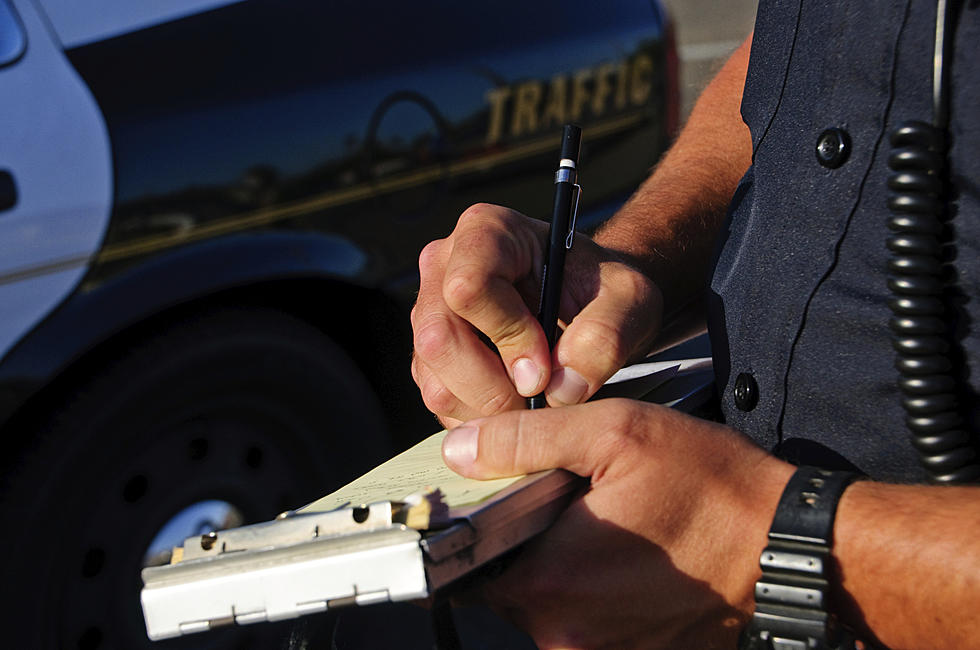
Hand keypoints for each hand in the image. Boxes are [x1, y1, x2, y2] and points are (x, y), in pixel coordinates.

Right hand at [411, 204, 661, 426]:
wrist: (590, 305)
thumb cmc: (604, 291)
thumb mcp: (630, 301)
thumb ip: (606, 336)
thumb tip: (560, 388)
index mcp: (487, 232)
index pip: (469, 287)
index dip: (508, 335)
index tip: (547, 365)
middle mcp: (444, 266)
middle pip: (439, 339)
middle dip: (494, 387)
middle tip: (541, 398)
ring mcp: (429, 313)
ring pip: (435, 381)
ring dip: (488, 411)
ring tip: (534, 402)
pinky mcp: (427, 357)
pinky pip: (439, 402)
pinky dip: (480, 420)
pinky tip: (516, 405)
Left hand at [441, 399, 793, 648]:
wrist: (792, 550)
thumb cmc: (714, 489)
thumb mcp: (616, 434)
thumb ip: (526, 440)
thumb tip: (459, 449)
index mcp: (550, 583)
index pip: (468, 563)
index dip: (475, 525)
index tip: (499, 500)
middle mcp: (566, 634)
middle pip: (509, 584)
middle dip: (526, 541)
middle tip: (569, 500)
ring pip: (550, 603)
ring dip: (564, 565)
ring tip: (610, 523)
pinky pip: (590, 621)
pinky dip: (598, 587)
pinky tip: (633, 552)